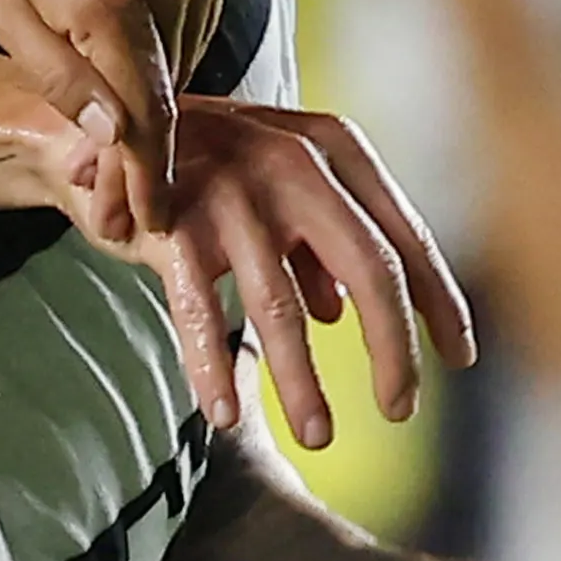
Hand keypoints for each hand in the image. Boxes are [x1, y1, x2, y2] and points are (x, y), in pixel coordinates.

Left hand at [0, 0, 230, 235]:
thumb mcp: (6, 17)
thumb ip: (63, 82)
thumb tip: (115, 139)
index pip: (148, 111)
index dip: (148, 174)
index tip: (150, 218)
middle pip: (170, 89)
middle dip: (140, 136)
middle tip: (105, 175)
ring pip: (188, 57)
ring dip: (154, 83)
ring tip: (103, 81)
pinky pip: (201, 18)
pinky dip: (169, 39)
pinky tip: (125, 31)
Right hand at [91, 95, 462, 454]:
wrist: (101, 126)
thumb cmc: (204, 168)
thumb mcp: (276, 192)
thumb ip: (313, 245)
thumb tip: (339, 314)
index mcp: (335, 149)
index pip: (406, 237)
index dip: (439, 302)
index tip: (460, 359)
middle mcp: (295, 162)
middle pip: (371, 269)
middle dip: (393, 350)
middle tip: (401, 410)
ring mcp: (234, 189)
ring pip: (283, 308)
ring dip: (303, 382)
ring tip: (319, 435)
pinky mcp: (173, 221)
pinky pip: (201, 312)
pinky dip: (212, 369)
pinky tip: (224, 414)